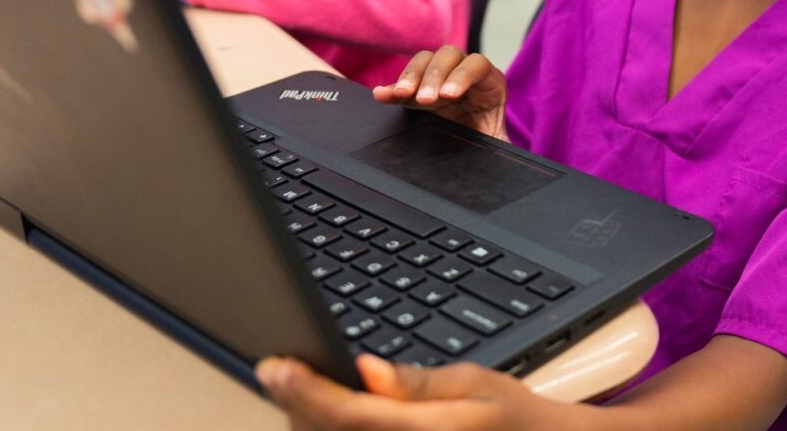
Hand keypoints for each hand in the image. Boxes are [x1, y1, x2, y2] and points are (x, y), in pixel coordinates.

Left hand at [257, 354, 571, 430]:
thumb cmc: (510, 419)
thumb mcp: (475, 385)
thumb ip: (417, 383)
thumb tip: (366, 370)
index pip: (349, 414)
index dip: (306, 390)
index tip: (275, 366)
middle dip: (297, 403)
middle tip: (278, 370)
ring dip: (306, 421)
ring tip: (297, 390)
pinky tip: (320, 418)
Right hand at [372, 46, 508, 140]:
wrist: (473, 156)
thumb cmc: (488, 145)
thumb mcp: (497, 144)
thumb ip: (499, 144)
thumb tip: (503, 152)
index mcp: (489, 83)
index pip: (477, 65)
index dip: (463, 76)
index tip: (449, 95)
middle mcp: (464, 74)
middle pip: (448, 56)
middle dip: (434, 76)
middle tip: (425, 99)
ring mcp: (440, 79)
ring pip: (424, 62)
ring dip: (411, 76)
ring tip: (402, 94)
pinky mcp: (418, 90)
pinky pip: (403, 83)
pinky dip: (392, 88)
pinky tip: (382, 95)